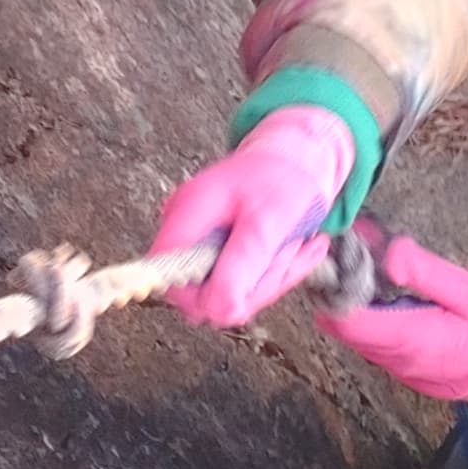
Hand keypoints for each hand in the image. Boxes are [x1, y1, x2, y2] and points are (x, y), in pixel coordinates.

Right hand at [156, 106, 357, 326]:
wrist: (300, 157)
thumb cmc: (285, 178)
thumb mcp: (271, 219)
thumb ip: (244, 263)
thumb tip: (219, 311)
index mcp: (189, 212)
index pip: (167, 275)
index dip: (202, 295)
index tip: (244, 290)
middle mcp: (187, 228)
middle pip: (199, 292)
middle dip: (252, 287)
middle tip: (285, 256)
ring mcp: (201, 240)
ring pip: (224, 293)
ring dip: (268, 279)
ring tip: (293, 247)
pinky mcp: (217, 251)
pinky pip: (238, 285)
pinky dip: (270, 275)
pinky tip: (292, 250)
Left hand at [314, 226, 467, 427]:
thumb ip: (428, 273)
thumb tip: (389, 254)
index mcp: (411, 338)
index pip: (347, 320)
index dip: (334, 285)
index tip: (339, 253)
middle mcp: (395, 358)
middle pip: (342, 326)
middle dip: (339, 286)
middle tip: (352, 247)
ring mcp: (398, 367)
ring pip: (355, 333)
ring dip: (352, 298)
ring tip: (367, 259)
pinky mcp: (404, 367)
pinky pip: (373, 339)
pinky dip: (368, 312)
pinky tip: (383, 286)